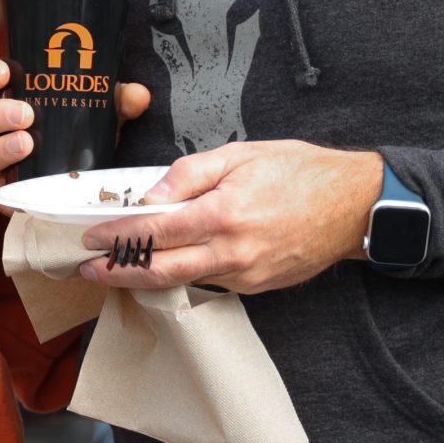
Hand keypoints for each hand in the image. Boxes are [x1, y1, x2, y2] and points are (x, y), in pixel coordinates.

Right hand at [0, 56, 148, 191]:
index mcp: (6, 99)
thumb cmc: (76, 133)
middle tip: (25, 114)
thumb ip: (117, 101)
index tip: (5, 71)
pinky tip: (21, 188)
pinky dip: (4, 190)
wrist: (79, 179)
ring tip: (26, 144)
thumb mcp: (99, 113)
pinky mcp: (1, 193)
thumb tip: (138, 94)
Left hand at [78, 139, 383, 294]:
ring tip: (119, 265)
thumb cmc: (300, 173)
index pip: (153, 233)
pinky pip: (211, 281)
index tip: (90, 238)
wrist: (354, 205)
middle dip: (118, 273)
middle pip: (160, 272)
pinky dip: (185, 273)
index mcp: (223, 215)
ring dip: (148, 276)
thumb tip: (151, 196)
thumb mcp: (239, 155)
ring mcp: (246, 276)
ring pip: (184, 281)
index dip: (116, 238)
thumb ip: (189, 174)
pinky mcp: (258, 287)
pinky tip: (170, 262)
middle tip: (89, 269)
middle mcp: (232, 253)